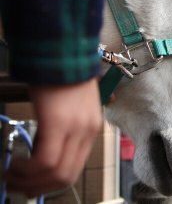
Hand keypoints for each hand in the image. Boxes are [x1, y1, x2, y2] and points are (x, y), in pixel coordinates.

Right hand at [6, 79, 102, 197]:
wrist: (63, 51)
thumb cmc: (63, 75)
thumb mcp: (72, 106)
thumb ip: (66, 128)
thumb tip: (46, 147)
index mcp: (92, 128)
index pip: (75, 168)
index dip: (52, 182)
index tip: (33, 184)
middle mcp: (88, 131)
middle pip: (66, 176)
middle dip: (39, 187)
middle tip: (18, 186)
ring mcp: (76, 128)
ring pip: (55, 173)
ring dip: (30, 181)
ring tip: (12, 176)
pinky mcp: (59, 123)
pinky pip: (45, 160)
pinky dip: (28, 169)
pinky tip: (15, 164)